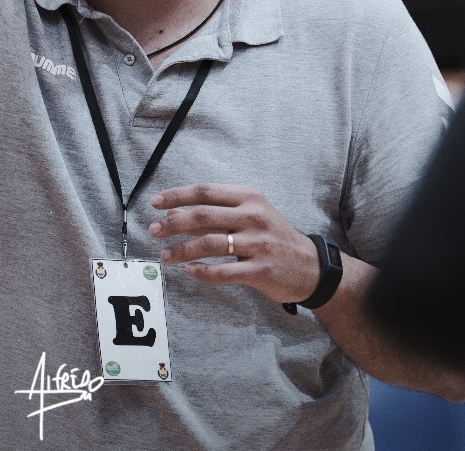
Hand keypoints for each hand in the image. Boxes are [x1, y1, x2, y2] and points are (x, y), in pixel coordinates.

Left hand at [149, 184, 321, 303]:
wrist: (311, 266)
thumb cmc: (273, 237)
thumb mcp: (251, 214)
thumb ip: (218, 211)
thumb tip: (176, 211)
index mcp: (249, 197)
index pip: (206, 191)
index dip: (177, 195)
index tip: (155, 203)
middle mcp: (254, 216)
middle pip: (203, 215)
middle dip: (173, 223)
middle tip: (153, 231)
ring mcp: (258, 243)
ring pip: (209, 243)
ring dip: (182, 250)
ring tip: (166, 255)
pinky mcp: (261, 270)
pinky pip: (224, 271)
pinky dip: (203, 272)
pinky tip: (190, 271)